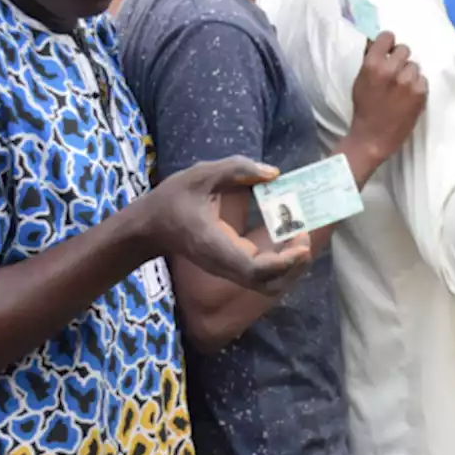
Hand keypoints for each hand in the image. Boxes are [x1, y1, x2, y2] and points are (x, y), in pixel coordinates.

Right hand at [149, 157, 311, 293]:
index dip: (281, 262)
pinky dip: (281, 263)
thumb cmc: (173, 199)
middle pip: (266, 284)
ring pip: (266, 284)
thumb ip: (237, 169)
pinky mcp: (231, 267)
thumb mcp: (202, 174)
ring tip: (300, 236)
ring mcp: (227, 269)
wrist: (150, 227)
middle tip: (304, 235)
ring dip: (290, 267)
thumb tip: (273, 173)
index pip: (253, 269)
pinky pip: (261, 275)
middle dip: (293, 266)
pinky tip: (287, 237)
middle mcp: (223, 264)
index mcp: (215, 245)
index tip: (300, 242)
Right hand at [346, 32, 427, 165]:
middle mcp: (391, 70)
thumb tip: (376, 42)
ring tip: (401, 89)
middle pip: (405, 50)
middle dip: (400, 60)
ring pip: (415, 66)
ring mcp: (408, 81)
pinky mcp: (420, 93)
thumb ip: (370, 61)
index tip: (389, 52)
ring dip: (409, 74)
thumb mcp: (360, 81)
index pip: (388, 37)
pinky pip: (423, 80)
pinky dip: (417, 87)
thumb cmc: (363, 109)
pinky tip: (408, 98)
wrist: (372, 138)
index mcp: (372, 64)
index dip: (388, 44)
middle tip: (395, 73)